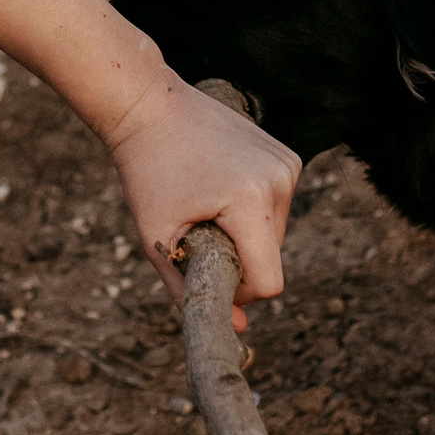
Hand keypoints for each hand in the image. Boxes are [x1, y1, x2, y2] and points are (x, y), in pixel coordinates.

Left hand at [103, 72, 300, 326]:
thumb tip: (239, 328)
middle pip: (273, 257)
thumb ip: (193, 289)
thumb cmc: (146, 171)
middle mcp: (281, 180)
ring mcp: (288, 164)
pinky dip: (250, 210)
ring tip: (205, 201)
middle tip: (196, 228)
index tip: (208, 273)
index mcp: (252, 201)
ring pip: (275, 233)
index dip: (240, 293)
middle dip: (238, 257)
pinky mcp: (288, 155)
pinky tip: (219, 184)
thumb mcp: (158, 239)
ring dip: (244, 233)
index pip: (270, 281)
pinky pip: (275, 205)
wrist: (149, 106)